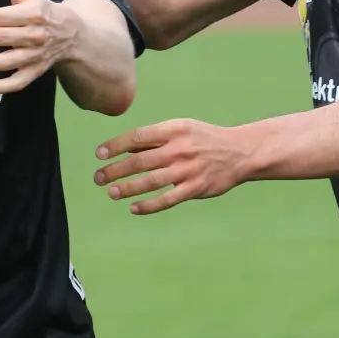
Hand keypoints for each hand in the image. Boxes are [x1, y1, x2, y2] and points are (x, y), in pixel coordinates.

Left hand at [0, 0, 79, 95]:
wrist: (70, 32)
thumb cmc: (40, 6)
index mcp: (33, 12)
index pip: (1, 16)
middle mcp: (35, 35)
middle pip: (0, 38)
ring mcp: (35, 56)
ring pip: (6, 62)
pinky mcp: (35, 72)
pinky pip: (17, 83)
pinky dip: (0, 87)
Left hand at [93, 118, 247, 215]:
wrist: (240, 152)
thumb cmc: (204, 139)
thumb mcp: (182, 129)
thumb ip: (156, 139)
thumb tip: (124, 149)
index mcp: (174, 130)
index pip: (138, 137)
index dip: (116, 145)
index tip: (99, 154)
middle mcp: (179, 149)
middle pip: (140, 160)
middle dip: (115, 170)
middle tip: (98, 178)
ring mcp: (188, 170)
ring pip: (151, 181)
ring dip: (128, 188)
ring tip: (111, 193)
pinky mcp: (196, 188)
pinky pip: (167, 199)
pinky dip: (149, 205)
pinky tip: (133, 208)